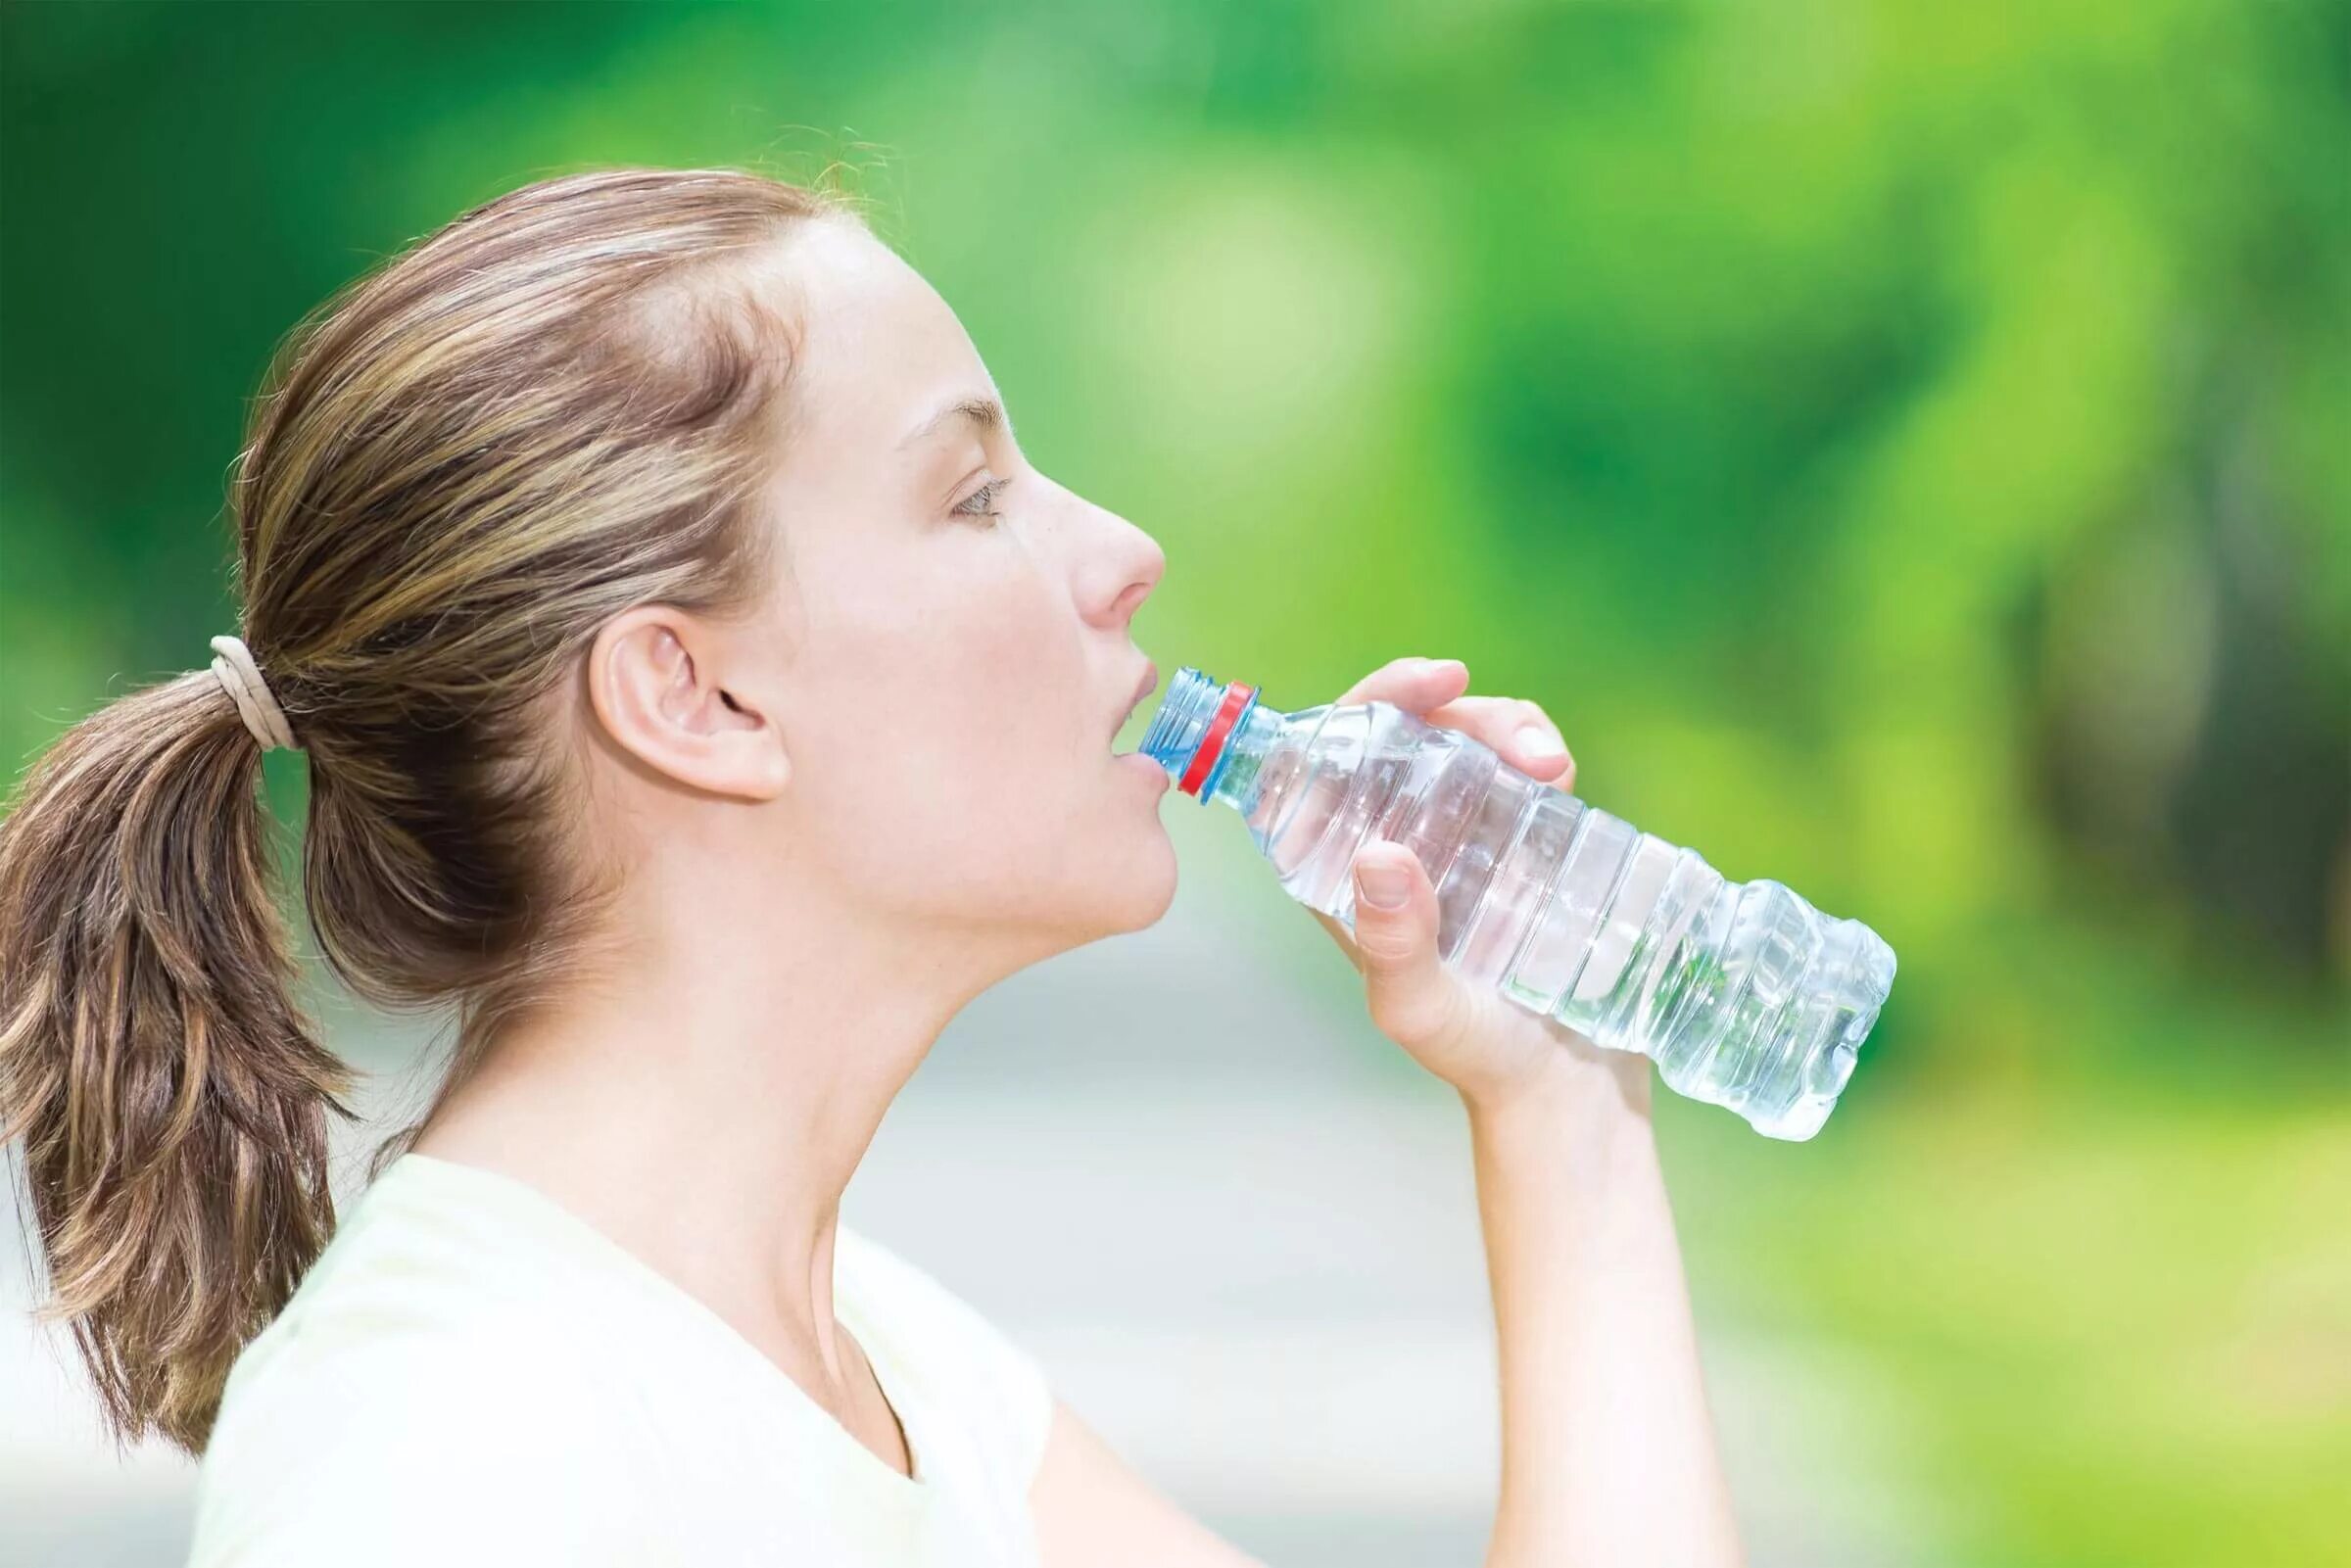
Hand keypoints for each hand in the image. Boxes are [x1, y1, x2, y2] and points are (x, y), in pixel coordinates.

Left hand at [1308, 656, 1650, 1119]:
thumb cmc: (1476, 1055)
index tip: (1424, 685)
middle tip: (1515, 739)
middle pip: (1398, 734)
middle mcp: (1390, 840)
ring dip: (1504, 725)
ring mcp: (1456, 834)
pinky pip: (1515, 767)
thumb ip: (1393, 943)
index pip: (1323, 760)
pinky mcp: (1516, 839)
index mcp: (1338, 870)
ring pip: (1461, 739)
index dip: (1362, 706)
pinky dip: (1536, 749)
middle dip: (1450, 709)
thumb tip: (1377, 855)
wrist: (1566, 1087)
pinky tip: (1560, 772)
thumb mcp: (1420, 1007)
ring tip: (1551, 764)